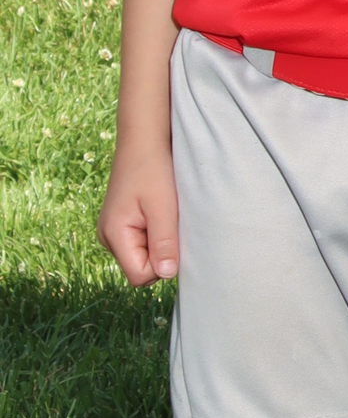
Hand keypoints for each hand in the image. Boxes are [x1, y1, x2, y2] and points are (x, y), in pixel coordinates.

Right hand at [97, 140, 181, 285]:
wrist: (142, 141)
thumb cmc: (153, 170)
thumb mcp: (163, 207)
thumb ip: (163, 242)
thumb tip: (166, 275)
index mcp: (113, 235)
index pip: (139, 276)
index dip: (161, 264)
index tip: (171, 235)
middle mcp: (107, 238)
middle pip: (141, 269)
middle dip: (160, 253)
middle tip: (169, 221)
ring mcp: (112, 232)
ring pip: (142, 257)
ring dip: (159, 242)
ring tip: (163, 214)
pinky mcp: (121, 225)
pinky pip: (141, 244)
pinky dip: (154, 234)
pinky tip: (158, 212)